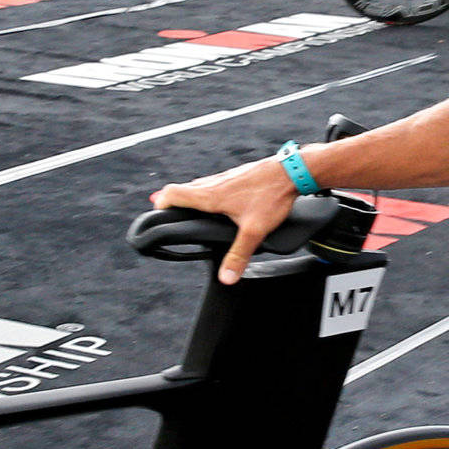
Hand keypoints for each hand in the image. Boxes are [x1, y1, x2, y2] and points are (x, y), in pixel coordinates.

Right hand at [150, 158, 297, 283]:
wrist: (291, 171)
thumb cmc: (272, 195)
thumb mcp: (254, 231)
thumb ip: (239, 255)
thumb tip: (226, 277)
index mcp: (212, 195)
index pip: (174, 193)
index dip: (161, 202)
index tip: (156, 213)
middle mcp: (215, 183)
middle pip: (184, 189)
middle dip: (173, 201)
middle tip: (168, 214)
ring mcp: (226, 177)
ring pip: (199, 185)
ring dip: (190, 196)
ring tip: (189, 210)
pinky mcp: (237, 175)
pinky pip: (214, 183)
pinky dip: (207, 192)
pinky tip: (218, 202)